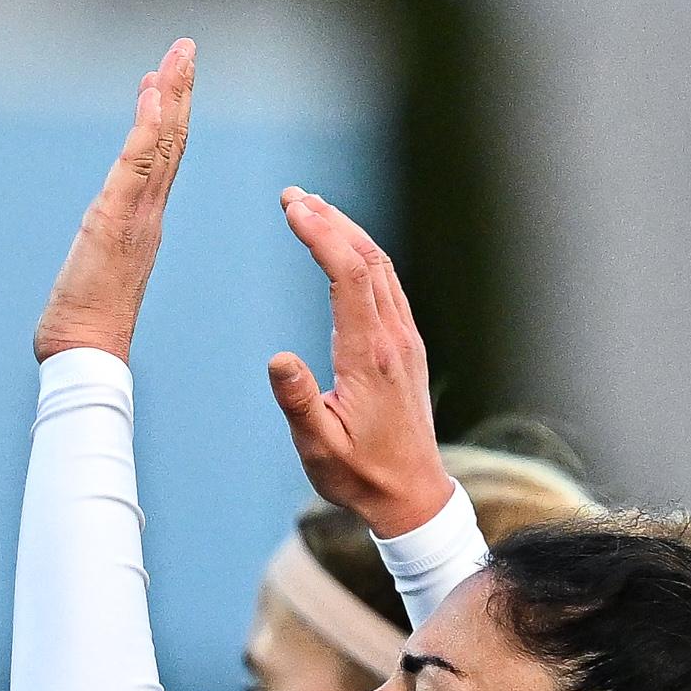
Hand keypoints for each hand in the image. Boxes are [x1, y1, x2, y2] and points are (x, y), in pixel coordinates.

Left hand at [34, 39, 196, 362]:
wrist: (87, 355)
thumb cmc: (86, 324)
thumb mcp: (97, 271)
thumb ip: (103, 247)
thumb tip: (98, 238)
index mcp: (143, 223)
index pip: (161, 160)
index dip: (167, 117)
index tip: (164, 81)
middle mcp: (147, 215)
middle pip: (171, 142)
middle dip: (179, 92)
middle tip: (186, 49)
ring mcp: (135, 216)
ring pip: (162, 145)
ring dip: (170, 95)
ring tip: (178, 56)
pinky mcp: (114, 221)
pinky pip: (137, 165)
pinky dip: (147, 127)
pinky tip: (152, 93)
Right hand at [266, 190, 453, 536]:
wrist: (412, 494)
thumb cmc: (360, 475)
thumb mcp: (319, 448)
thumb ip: (299, 402)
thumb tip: (277, 358)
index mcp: (370, 356)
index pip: (349, 275)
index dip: (321, 234)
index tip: (292, 208)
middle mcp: (394, 339)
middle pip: (368, 258)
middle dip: (331, 220)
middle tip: (292, 196)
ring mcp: (404, 340)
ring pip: (381, 268)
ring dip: (347, 232)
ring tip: (313, 209)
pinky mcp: (405, 347)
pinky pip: (387, 286)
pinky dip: (362, 257)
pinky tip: (344, 250)